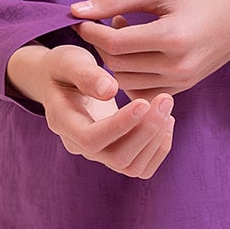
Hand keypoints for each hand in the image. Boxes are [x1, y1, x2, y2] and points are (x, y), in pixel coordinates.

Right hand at [6, 41, 174, 178]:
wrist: (62, 82)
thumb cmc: (65, 68)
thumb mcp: (69, 61)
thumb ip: (86, 74)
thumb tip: (110, 90)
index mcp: (62, 122)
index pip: (91, 138)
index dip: (120, 125)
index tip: (143, 102)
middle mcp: (78, 146)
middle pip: (117, 157)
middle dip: (146, 131)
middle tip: (165, 98)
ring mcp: (97, 155)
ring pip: (132, 167)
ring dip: (156, 139)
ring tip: (166, 105)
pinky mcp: (115, 155)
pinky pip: (141, 167)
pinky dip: (159, 148)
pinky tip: (167, 120)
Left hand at [68, 0, 229, 94]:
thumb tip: (76, 10)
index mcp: (173, 37)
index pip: (115, 43)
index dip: (91, 31)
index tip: (80, 18)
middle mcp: (178, 65)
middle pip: (117, 65)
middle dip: (100, 44)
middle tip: (102, 22)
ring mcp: (182, 81)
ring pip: (126, 81)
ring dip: (114, 59)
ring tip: (122, 33)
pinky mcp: (184, 87)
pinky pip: (142, 90)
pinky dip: (130, 74)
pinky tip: (135, 52)